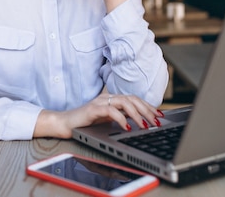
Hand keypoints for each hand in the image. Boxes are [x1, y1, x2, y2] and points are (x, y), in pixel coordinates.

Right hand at [34, 93, 163, 138]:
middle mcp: (107, 98)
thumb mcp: (107, 121)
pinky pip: (111, 110)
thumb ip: (120, 118)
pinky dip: (121, 119)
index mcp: (112, 99)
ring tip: (145, 125)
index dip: (148, 106)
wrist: (64, 124)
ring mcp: (100, 102)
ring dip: (137, 114)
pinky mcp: (93, 109)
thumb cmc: (85, 123)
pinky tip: (127, 127)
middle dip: (147, 110)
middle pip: (132, 99)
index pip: (134, 99)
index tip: (159, 115)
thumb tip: (139, 122)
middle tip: (156, 122)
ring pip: (124, 102)